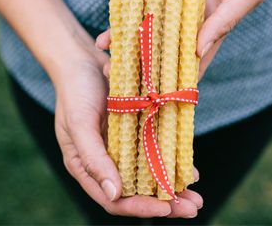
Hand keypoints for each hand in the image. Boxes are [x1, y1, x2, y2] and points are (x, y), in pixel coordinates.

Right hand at [54, 48, 201, 217]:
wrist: (82, 62)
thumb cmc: (75, 92)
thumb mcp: (79, 126)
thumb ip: (94, 160)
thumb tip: (115, 195)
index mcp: (88, 166)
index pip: (115, 199)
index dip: (141, 207)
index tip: (167, 209)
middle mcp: (107, 160)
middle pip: (137, 191)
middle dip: (166, 202)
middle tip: (193, 208)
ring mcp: (122, 146)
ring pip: (149, 174)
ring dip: (173, 185)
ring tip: (196, 195)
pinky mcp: (135, 130)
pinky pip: (154, 150)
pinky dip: (171, 159)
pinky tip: (188, 167)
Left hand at [103, 0, 271, 79]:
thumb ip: (224, 20)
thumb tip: (197, 49)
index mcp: (212, 24)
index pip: (188, 57)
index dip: (170, 76)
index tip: (149, 93)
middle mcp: (190, 13)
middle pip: (161, 41)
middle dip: (139, 57)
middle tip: (114, 71)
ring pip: (148, 14)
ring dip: (125, 26)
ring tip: (104, 42)